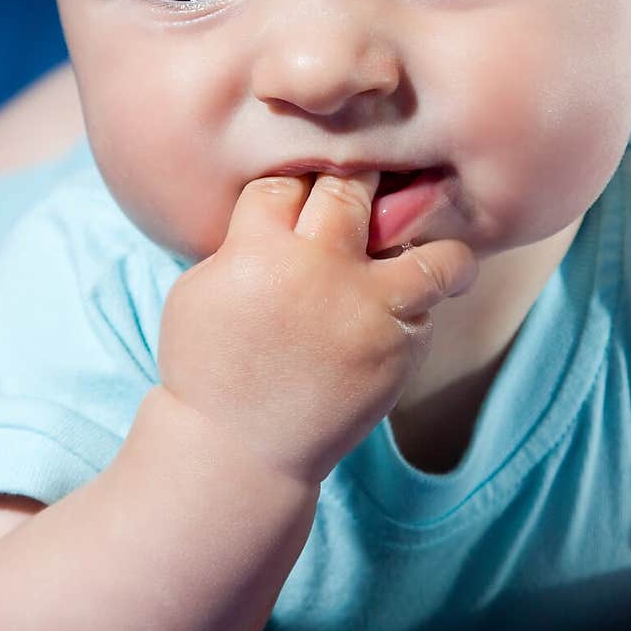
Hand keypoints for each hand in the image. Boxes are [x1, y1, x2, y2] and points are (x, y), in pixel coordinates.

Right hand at [158, 171, 476, 485]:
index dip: (294, 184)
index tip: (298, 197)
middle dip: (354, 184)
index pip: (289, 178)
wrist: (236, 452)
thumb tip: (294, 200)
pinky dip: (414, 301)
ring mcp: (366, 312)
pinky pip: (427, 305)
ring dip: (425, 241)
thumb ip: (246, 237)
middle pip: (352, 188)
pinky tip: (393, 304)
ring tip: (411, 247)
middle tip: (354, 193)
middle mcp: (317, 271)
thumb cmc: (210, 364)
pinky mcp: (396, 350)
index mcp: (256, 250)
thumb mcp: (201, 288)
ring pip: (430, 250)